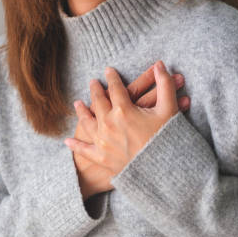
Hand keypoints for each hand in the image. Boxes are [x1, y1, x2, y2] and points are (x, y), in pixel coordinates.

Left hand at [65, 60, 179, 184]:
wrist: (162, 171)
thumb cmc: (166, 140)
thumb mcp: (169, 109)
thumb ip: (164, 84)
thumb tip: (160, 64)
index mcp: (123, 110)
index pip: (115, 88)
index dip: (112, 77)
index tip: (108, 71)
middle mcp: (108, 123)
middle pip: (98, 102)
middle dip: (95, 90)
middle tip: (92, 83)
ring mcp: (102, 141)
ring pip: (87, 122)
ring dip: (81, 111)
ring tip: (77, 104)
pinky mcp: (101, 158)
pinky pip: (84, 150)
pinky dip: (75, 145)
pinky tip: (68, 141)